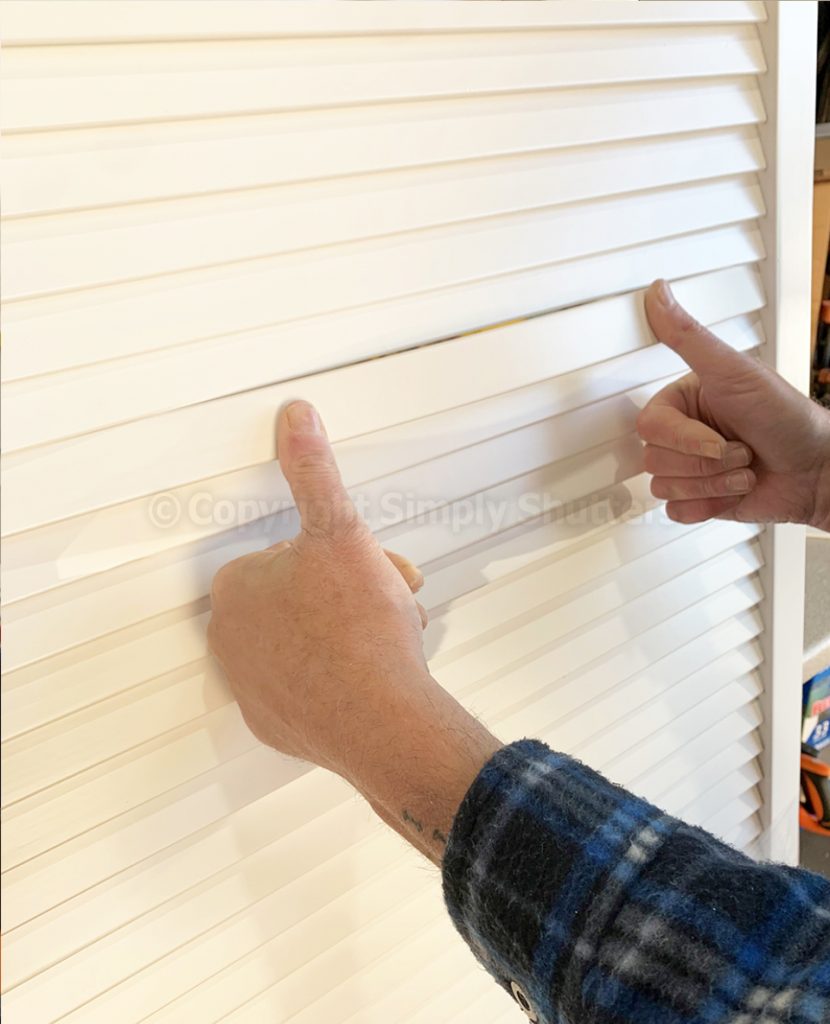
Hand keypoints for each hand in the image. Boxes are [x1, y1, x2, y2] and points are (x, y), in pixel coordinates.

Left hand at [208, 400, 499, 862]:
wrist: (383, 719)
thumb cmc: (360, 629)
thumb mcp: (340, 529)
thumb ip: (313, 471)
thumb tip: (295, 417)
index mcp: (236, 588)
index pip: (285, 555)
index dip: (334, 555)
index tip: (363, 565)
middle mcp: (230, 639)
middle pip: (297, 597)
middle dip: (346, 591)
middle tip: (384, 599)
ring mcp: (250, 686)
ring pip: (304, 640)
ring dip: (346, 631)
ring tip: (386, 635)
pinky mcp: (275, 723)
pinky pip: (306, 686)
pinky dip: (335, 678)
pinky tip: (366, 673)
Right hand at [638, 280, 829, 529]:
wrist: (816, 471)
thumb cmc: (785, 418)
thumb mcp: (733, 371)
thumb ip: (687, 335)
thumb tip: (657, 293)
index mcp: (682, 401)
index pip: (650, 427)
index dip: (686, 439)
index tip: (719, 435)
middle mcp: (682, 434)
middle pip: (654, 459)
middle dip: (706, 463)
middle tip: (738, 450)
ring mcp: (688, 468)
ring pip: (664, 486)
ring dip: (713, 484)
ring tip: (742, 468)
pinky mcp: (697, 498)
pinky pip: (674, 510)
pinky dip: (708, 505)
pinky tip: (731, 491)